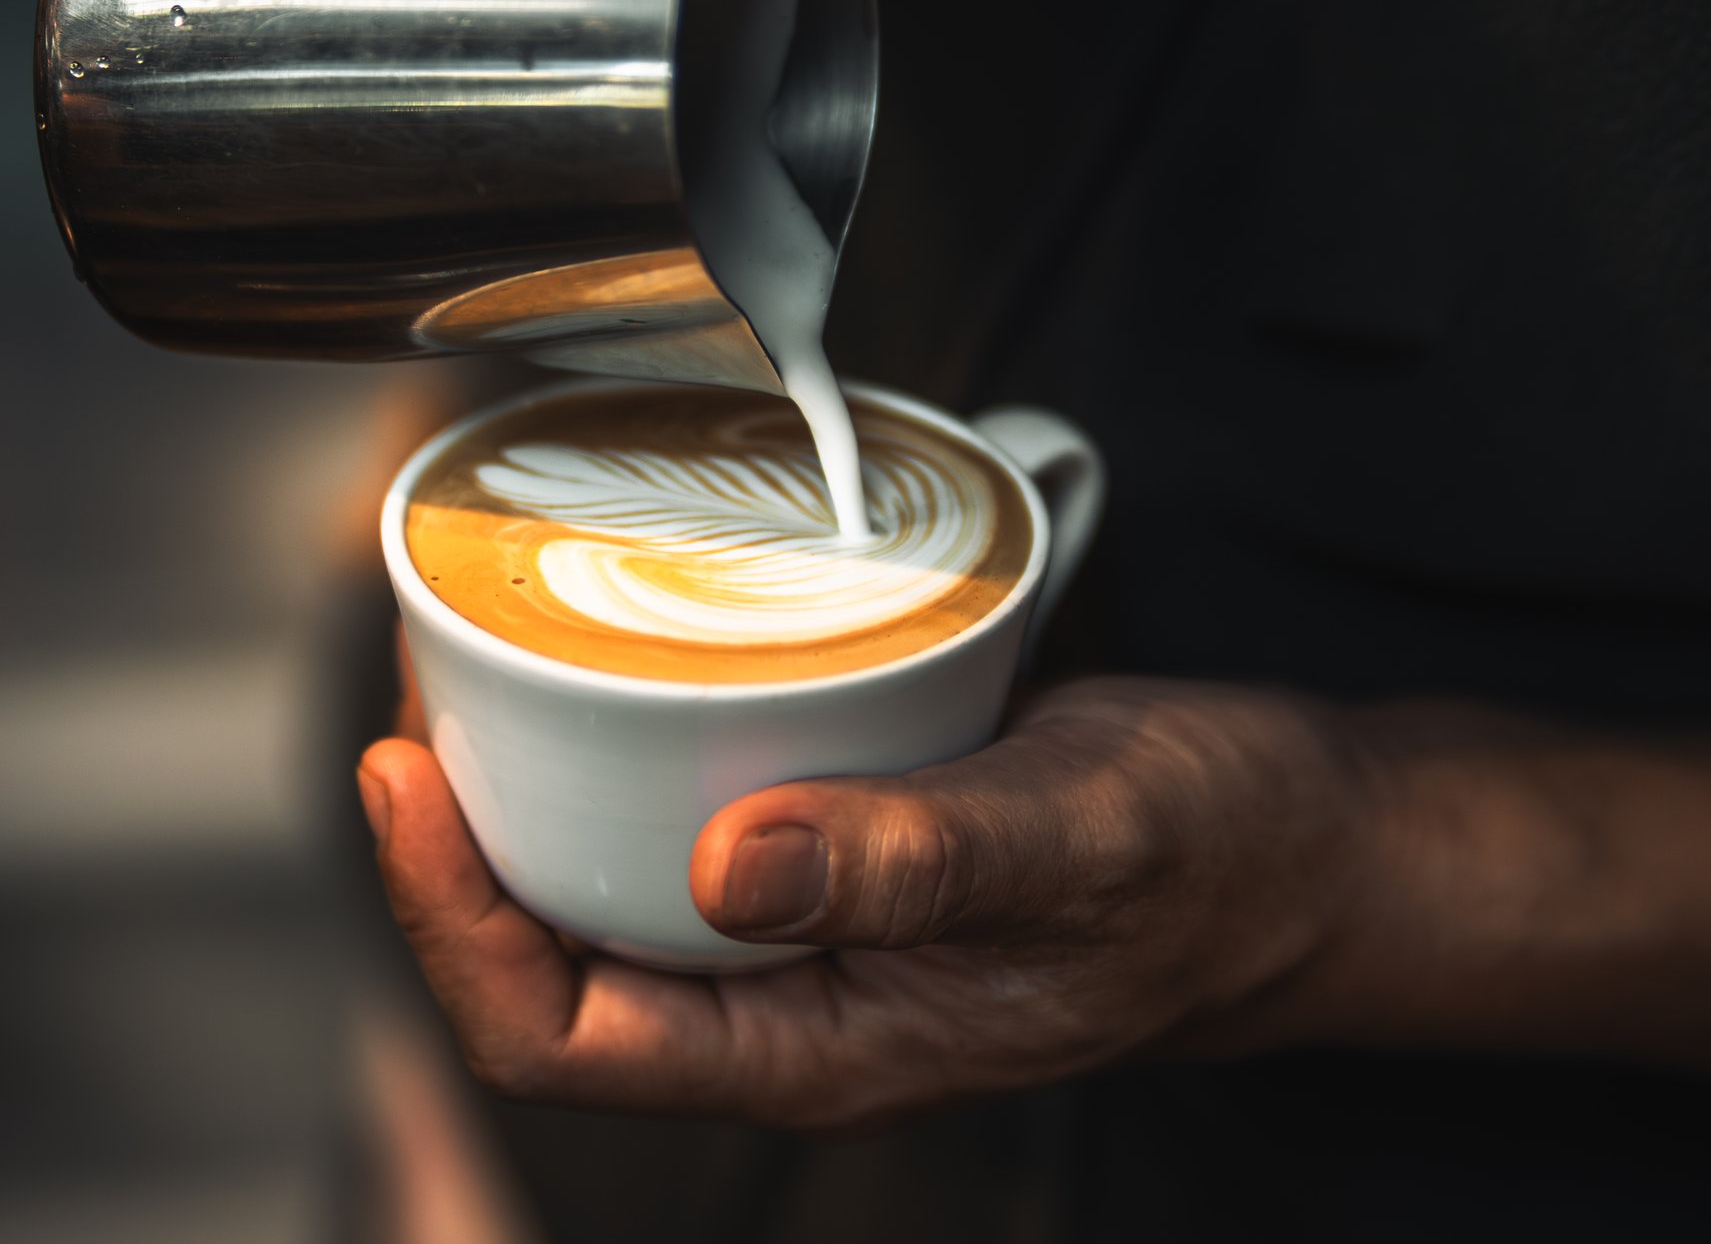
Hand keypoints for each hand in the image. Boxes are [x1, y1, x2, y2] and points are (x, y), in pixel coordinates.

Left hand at [357, 670, 1385, 1130]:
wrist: (1304, 849)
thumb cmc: (1218, 862)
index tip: (406, 775)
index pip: (563, 1039)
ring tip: (476, 658)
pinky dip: (614, 751)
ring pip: (600, 896)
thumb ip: (918, 864)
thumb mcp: (1084, 842)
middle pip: (544, 967)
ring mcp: (800, 940)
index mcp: (822, 1052)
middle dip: (451, 845)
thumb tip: (727, 866)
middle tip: (419, 680)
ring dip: (520, 791)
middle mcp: (786, 1009)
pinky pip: (676, 827)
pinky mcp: (826, 860)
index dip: (450, 922)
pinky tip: (608, 662)